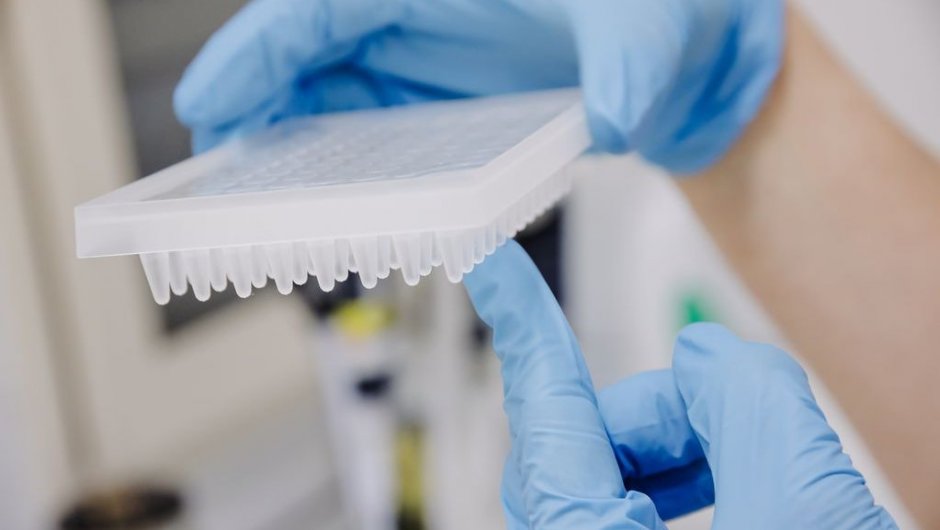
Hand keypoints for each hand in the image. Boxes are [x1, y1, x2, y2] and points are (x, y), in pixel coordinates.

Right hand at [174, 0, 781, 171]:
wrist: (687, 48)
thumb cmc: (664, 4)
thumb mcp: (646, 27)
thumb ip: (626, 71)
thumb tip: (609, 120)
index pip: (323, 5)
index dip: (256, 50)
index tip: (210, 102)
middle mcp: (418, 12)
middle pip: (307, 51)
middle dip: (256, 106)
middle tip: (219, 176)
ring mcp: (425, 57)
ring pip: (329, 91)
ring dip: (291, 142)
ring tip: (260, 200)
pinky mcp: (440, 99)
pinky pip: (370, 126)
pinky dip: (340, 160)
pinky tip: (329, 198)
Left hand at [464, 241, 896, 528]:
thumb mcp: (807, 513)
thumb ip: (749, 405)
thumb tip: (704, 357)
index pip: (546, 418)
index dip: (523, 326)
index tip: (494, 267)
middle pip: (585, 453)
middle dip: (655, 414)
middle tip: (722, 403)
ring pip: (609, 484)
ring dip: (675, 454)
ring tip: (742, 458)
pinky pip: (626, 516)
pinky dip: (677, 488)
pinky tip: (724, 490)